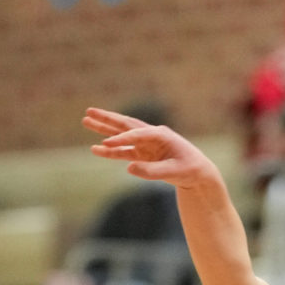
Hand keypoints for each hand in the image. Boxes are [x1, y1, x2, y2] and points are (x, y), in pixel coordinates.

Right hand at [83, 107, 217, 186]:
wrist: (198, 173)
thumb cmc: (190, 169)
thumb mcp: (174, 172)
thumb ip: (152, 171)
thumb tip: (129, 168)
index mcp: (161, 135)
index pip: (137, 135)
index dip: (122, 140)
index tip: (107, 144)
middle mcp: (151, 135)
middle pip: (125, 125)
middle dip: (106, 119)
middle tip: (88, 112)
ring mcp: (146, 144)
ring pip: (122, 135)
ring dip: (104, 129)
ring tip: (86, 121)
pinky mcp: (143, 154)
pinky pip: (123, 151)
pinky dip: (110, 151)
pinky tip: (96, 149)